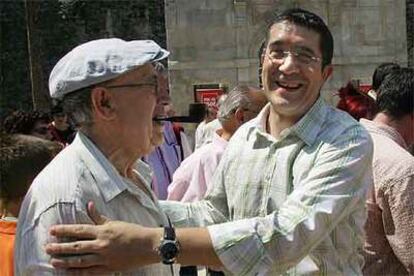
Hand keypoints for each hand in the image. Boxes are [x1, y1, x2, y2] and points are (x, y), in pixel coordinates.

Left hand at [45, 201, 162, 272]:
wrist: (148, 245)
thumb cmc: (133, 231)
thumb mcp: (115, 222)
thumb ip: (99, 216)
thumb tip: (89, 205)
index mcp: (103, 230)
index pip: (79, 229)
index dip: (64, 230)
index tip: (52, 230)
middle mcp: (101, 244)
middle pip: (76, 246)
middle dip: (60, 247)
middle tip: (47, 248)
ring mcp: (105, 257)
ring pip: (80, 260)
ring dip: (66, 261)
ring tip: (53, 262)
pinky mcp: (110, 267)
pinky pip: (91, 271)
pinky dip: (79, 272)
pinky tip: (70, 273)